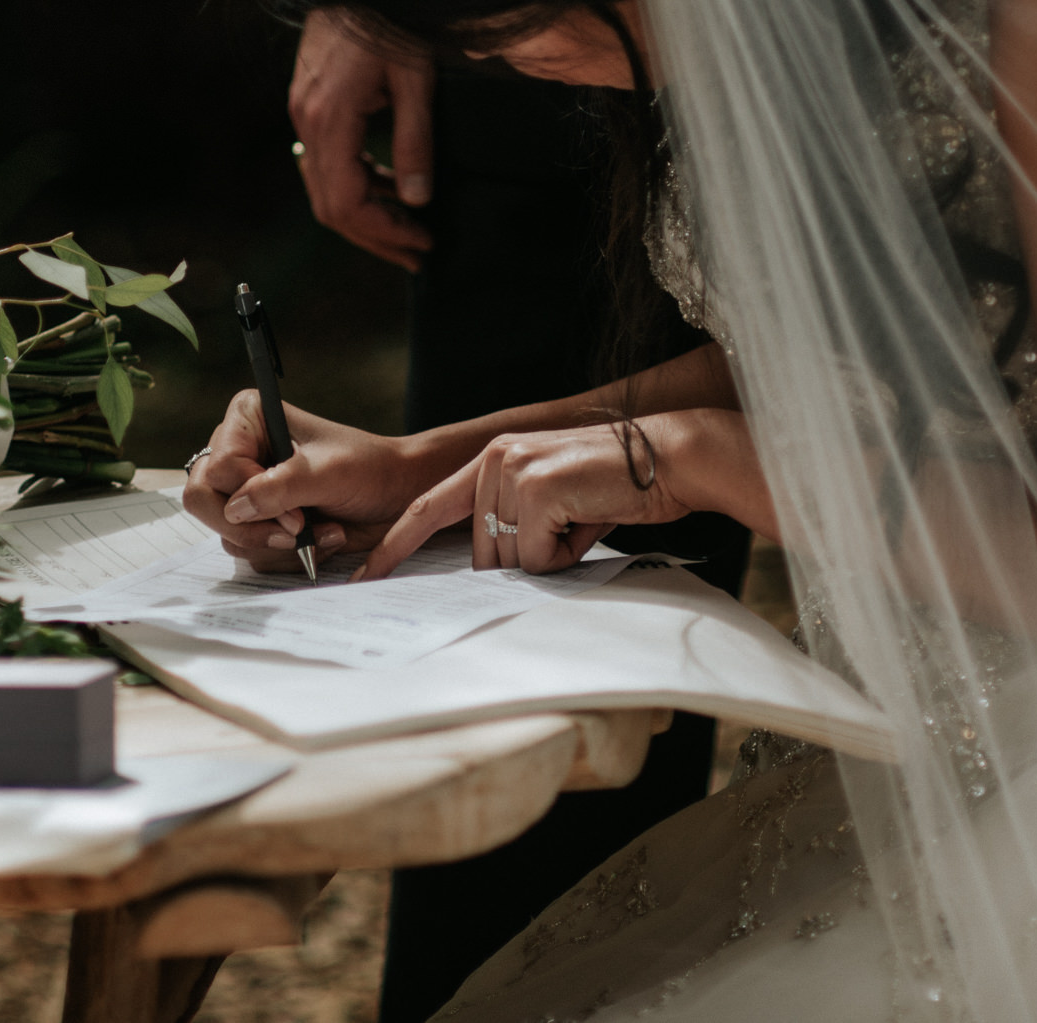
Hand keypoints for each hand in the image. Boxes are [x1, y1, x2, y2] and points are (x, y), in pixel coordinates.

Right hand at [182, 390, 443, 570]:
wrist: (399, 497)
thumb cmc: (370, 469)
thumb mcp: (326, 473)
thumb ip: (279, 488)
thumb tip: (235, 509)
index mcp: (248, 419)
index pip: (217, 466)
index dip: (249, 493)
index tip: (295, 509)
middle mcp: (240, 453)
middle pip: (203, 500)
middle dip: (250, 526)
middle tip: (294, 533)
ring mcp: (247, 492)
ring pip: (228, 534)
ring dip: (279, 543)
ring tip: (320, 530)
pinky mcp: (261, 523)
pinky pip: (250, 552)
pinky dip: (288, 555)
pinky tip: (320, 538)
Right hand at [289, 9, 435, 271]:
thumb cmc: (392, 17)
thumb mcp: (416, 81)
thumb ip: (415, 143)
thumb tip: (417, 199)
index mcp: (330, 119)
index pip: (345, 203)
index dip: (382, 232)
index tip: (420, 242)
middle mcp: (307, 121)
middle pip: (330, 205)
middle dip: (375, 235)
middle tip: (418, 251)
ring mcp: (304, 113)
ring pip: (326, 188)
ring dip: (366, 213)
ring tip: (410, 227)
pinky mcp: (311, 104)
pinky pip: (328, 162)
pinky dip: (358, 183)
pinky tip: (391, 188)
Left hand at [357, 413, 734, 579]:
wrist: (672, 458)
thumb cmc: (618, 486)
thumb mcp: (554, 500)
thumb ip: (515, 524)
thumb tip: (493, 572)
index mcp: (493, 459)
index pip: (428, 508)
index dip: (394, 546)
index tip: (363, 578)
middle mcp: (495, 459)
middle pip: (483, 552)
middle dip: (526, 561)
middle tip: (572, 529)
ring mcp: (513, 472)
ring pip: (511, 560)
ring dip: (552, 557)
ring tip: (584, 519)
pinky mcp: (537, 490)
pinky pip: (537, 559)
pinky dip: (567, 556)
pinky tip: (591, 520)